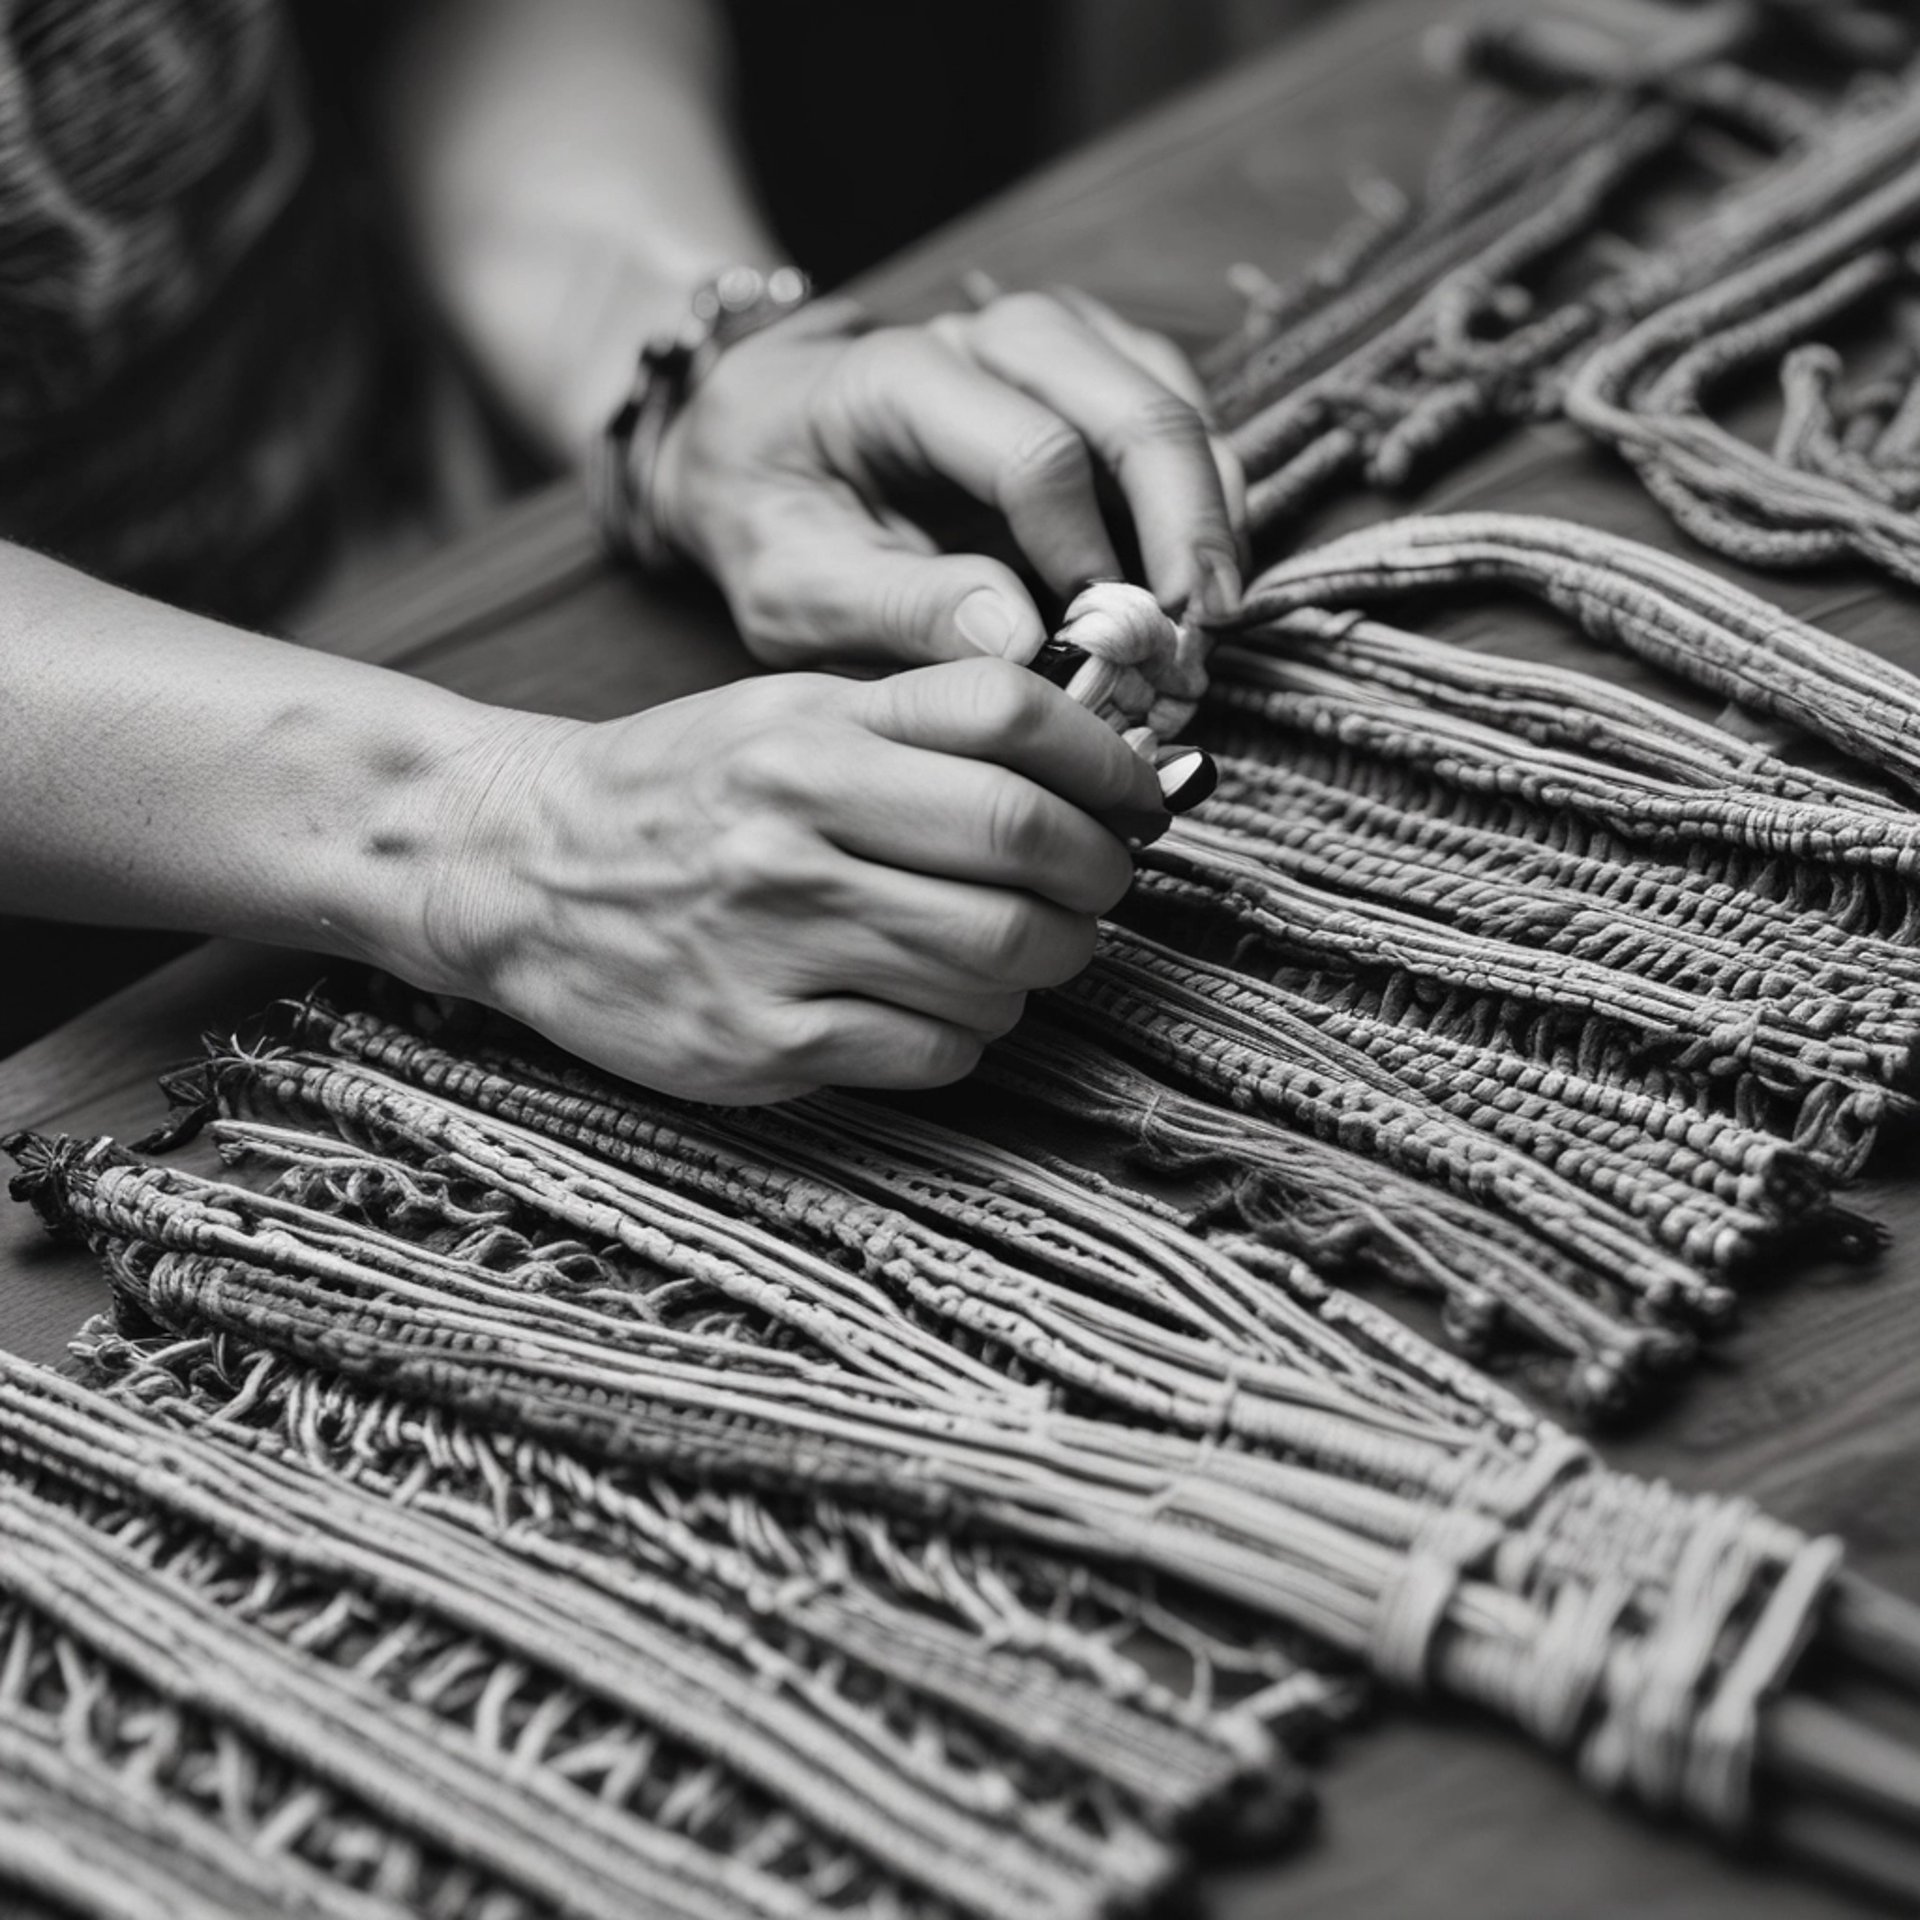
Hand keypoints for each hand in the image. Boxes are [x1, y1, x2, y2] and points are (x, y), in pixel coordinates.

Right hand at [423, 656, 1164, 1102]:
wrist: (520, 869)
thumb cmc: (678, 787)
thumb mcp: (787, 712)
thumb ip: (924, 722)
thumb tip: (1093, 751)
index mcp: (811, 732)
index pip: (1011, 721)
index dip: (1110, 762)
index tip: (1142, 799)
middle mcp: (794, 828)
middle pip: (1025, 846)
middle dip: (1098, 879)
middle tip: (1098, 889)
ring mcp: (775, 942)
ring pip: (997, 964)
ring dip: (1040, 963)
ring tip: (1015, 949)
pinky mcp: (760, 1041)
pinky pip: (935, 1049)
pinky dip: (970, 1032)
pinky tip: (940, 1003)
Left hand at [649, 287, 1245, 671]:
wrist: (756, 438)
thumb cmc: (772, 516)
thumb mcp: (792, 585)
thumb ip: (896, 611)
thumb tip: (1022, 644)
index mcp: (900, 376)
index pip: (1035, 455)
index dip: (1086, 557)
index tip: (1103, 649)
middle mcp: (991, 334)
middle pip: (1134, 410)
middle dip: (1186, 530)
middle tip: (1202, 637)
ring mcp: (1054, 339)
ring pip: (1174, 403)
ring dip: (1211, 516)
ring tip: (1211, 622)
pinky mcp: (1093, 364)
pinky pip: (1181, 414)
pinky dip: (1207, 495)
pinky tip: (1198, 577)